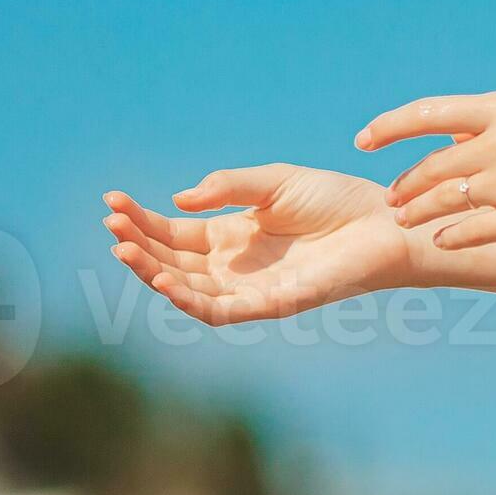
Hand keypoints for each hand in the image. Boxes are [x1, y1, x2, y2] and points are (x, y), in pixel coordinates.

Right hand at [102, 165, 438, 325]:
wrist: (384, 221)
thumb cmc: (335, 200)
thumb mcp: (273, 183)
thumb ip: (226, 188)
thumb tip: (177, 202)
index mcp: (231, 235)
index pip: (172, 233)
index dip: (141, 221)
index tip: (112, 201)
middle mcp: (233, 265)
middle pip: (170, 262)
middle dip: (138, 245)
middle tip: (112, 224)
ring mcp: (249, 287)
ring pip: (186, 289)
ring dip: (151, 273)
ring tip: (125, 250)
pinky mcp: (270, 305)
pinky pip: (219, 311)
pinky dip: (188, 300)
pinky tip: (163, 281)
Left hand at [357, 79, 495, 249]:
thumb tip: (473, 125)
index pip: (428, 113)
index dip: (389, 126)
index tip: (365, 140)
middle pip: (431, 165)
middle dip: (405, 184)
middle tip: (393, 197)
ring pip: (444, 201)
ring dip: (418, 213)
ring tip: (406, 222)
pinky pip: (474, 232)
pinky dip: (452, 236)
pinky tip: (444, 241)